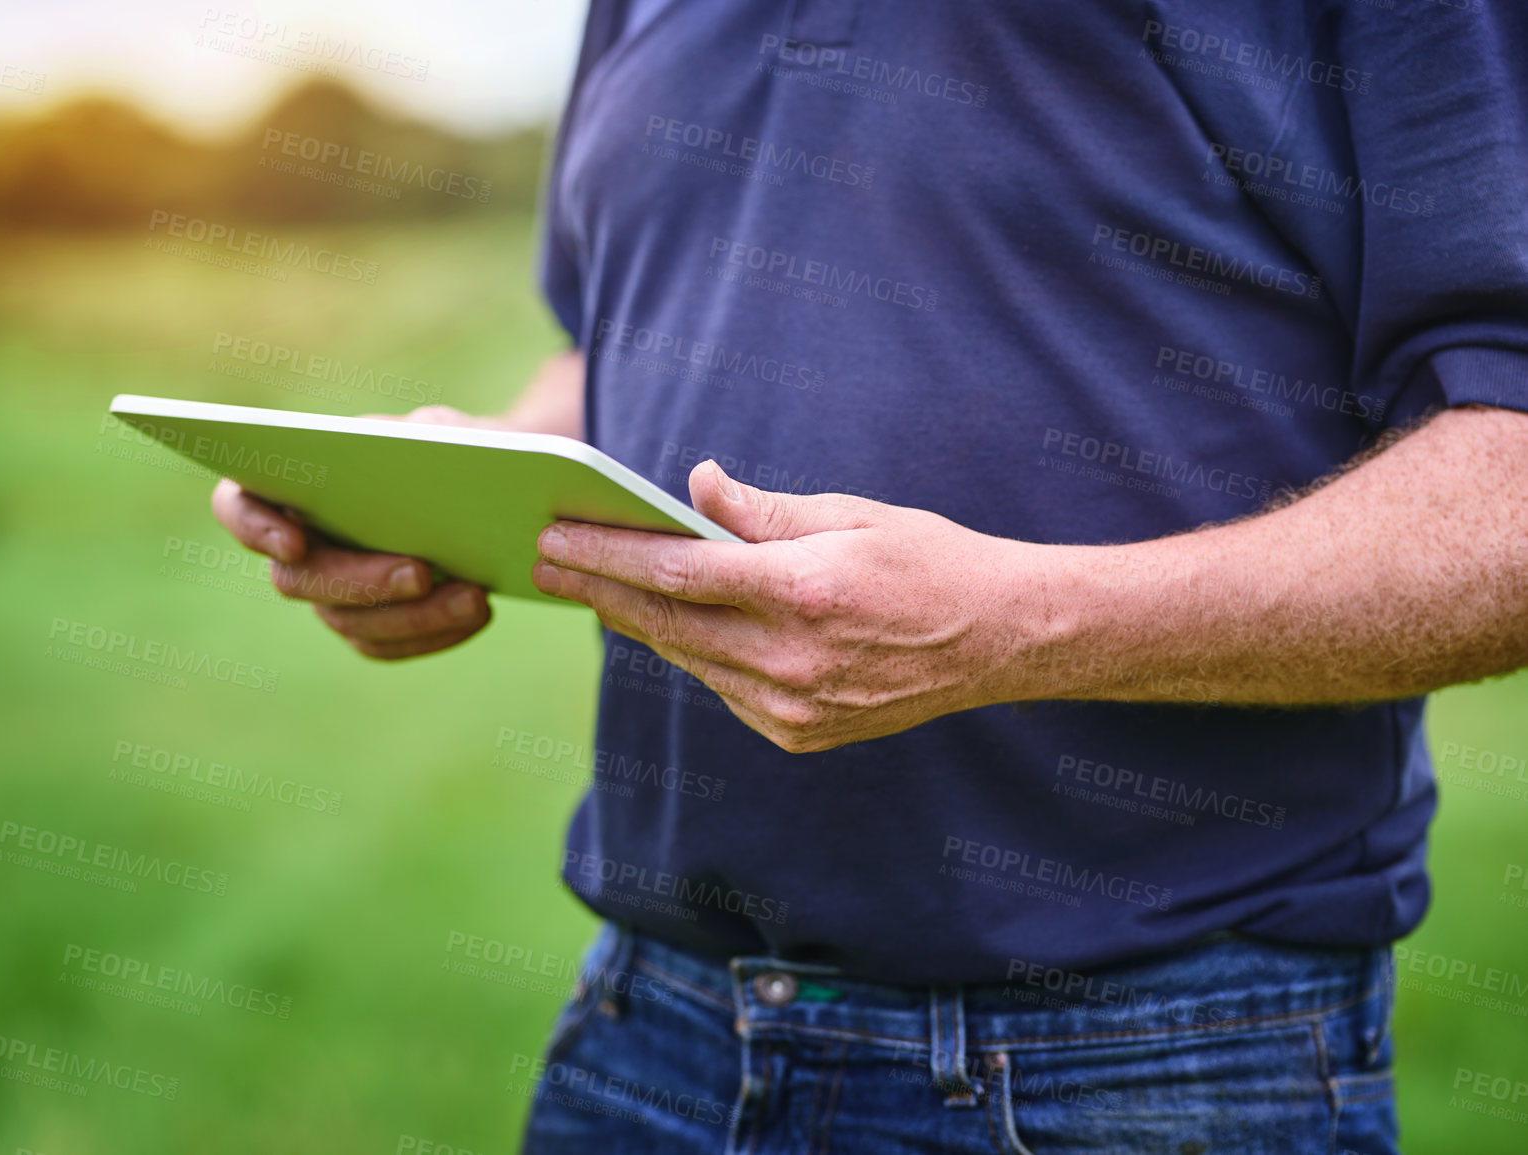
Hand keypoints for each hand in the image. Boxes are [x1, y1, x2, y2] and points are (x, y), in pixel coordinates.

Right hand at [209, 406, 494, 659]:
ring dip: (412, 615)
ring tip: (474, 597)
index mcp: (290, 483)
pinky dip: (433, 633)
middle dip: (360, 580)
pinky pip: (387, 645)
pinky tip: (476, 613)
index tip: (296, 542)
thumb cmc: (443, 447)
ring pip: (348, 622)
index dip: (255, 527)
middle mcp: (297, 545)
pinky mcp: (368, 626)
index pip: (237, 505)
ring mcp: (329, 593)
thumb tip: (421, 453)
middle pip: (298, 580)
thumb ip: (421, 435)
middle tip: (421, 571)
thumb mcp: (436, 428)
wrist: (484, 491)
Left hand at [531, 460, 1034, 751]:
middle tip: (544, 560)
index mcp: (806, 592)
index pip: (680, 574)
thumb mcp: (851, 515)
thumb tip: (692, 488)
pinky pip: (722, 688)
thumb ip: (762, 511)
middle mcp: (793, 660)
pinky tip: (661, 625)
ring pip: (688, 660)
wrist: (999, 641)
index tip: (556, 535)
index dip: (609, 554)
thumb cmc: (926, 560)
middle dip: (598, 589)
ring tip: (589, 588)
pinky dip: (690, 654)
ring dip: (634, 624)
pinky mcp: (798, 736)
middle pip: (667, 623)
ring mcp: (794, 709)